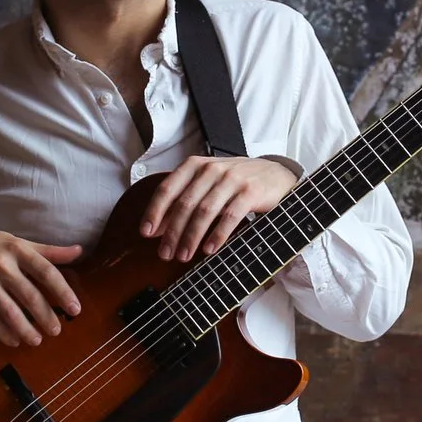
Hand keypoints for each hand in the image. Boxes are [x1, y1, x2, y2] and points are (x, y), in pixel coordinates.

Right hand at [0, 226, 83, 347]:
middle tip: (56, 330)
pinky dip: (1, 332)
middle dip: (45, 316)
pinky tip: (13, 340)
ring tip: (36, 340)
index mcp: (16, 249)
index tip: (75, 309)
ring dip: (24, 328)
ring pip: (8, 310)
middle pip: (28, 294)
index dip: (63, 291)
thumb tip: (79, 251)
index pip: (45, 271)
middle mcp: (1, 264)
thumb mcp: (16, 241)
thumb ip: (48, 251)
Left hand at [140, 156, 298, 261]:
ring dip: (191, 237)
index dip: (154, 212)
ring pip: (204, 211)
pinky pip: (230, 217)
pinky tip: (209, 250)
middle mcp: (211, 169)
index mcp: (195, 165)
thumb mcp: (208, 183)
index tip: (146, 233)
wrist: (276, 175)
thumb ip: (184, 199)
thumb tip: (159, 228)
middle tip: (165, 254)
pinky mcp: (250, 192)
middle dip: (172, 233)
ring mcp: (232, 179)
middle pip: (184, 204)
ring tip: (183, 256)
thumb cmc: (236, 182)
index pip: (167, 188)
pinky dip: (217, 235)